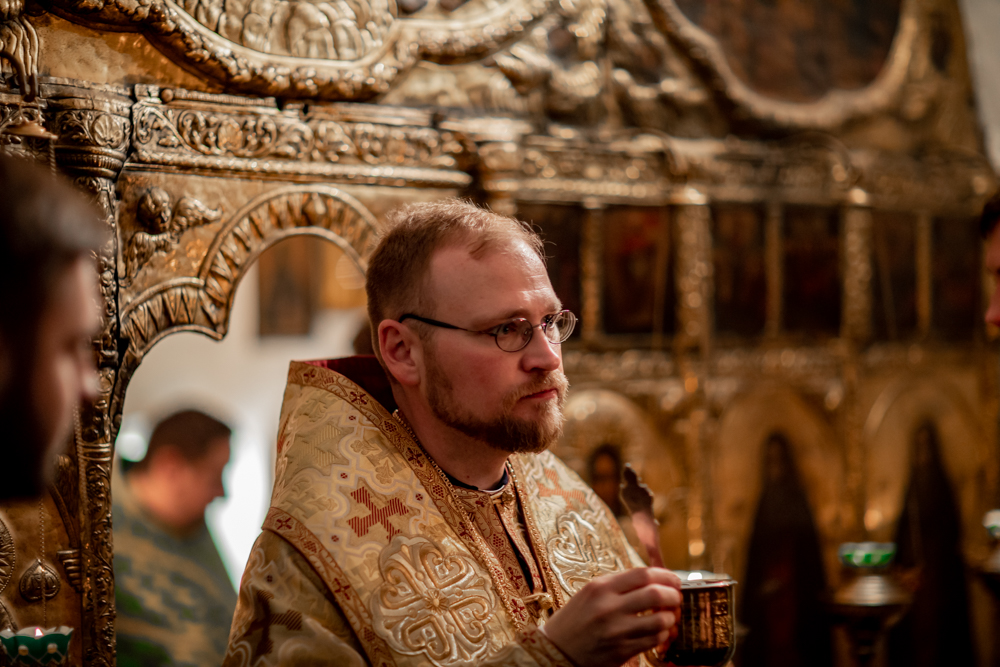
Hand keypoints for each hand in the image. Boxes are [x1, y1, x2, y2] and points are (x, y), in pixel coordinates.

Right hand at [543, 567, 681, 666]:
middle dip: (673, 596)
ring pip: (659, 620)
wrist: (556, 650)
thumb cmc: (574, 620)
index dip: (665, 575)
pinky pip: (653, 641)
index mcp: (600, 588)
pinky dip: (662, 635)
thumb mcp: (589, 593)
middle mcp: (608, 607)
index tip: (673, 580)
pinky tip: (658, 633)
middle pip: (655, 594)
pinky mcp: (621, 651)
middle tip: (675, 598)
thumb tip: (652, 579)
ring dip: (670, 618)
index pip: (643, 574)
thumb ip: (618, 584)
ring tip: (667, 617)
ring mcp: (616, 630)